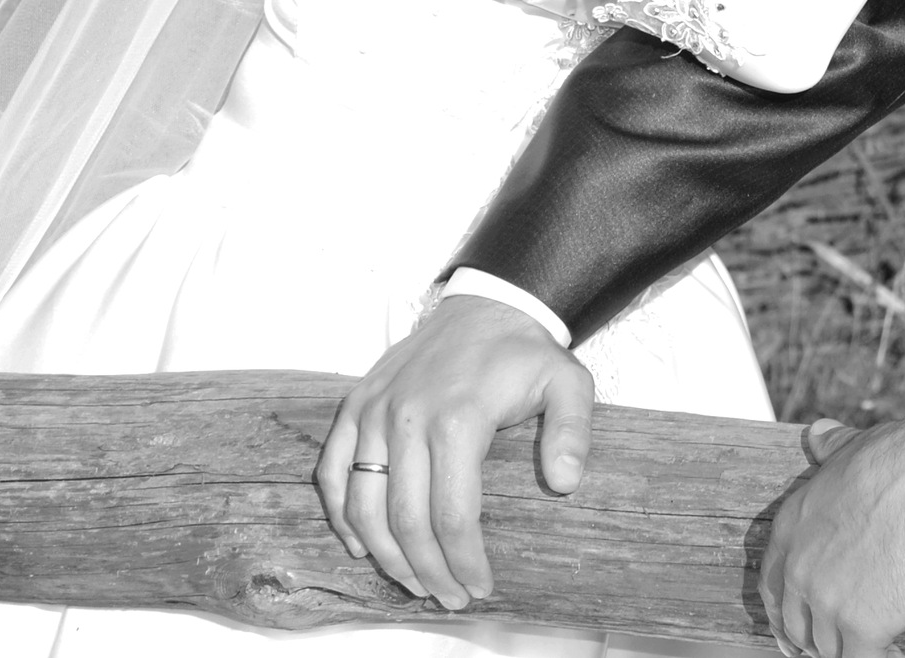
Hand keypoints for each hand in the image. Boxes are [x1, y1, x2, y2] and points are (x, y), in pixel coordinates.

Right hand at [315, 294, 595, 610]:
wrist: (486, 306)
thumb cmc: (526, 353)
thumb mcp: (569, 383)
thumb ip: (573, 432)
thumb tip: (566, 483)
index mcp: (459, 419)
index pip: (452, 514)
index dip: (464, 560)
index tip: (480, 587)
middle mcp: (407, 417)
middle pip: (405, 520)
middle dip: (426, 570)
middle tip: (449, 598)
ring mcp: (374, 411)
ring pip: (362, 504)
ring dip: (383, 554)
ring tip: (411, 582)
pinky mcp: (355, 405)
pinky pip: (332, 471)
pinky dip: (340, 514)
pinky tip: (360, 546)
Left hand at [761, 414, 904, 657]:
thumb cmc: (902, 458)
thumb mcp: (854, 448)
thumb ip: (831, 448)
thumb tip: (819, 433)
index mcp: (791, 527)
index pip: (771, 583)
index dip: (781, 609)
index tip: (791, 626)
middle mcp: (800, 569)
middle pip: (796, 622)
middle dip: (810, 637)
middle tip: (828, 645)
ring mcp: (828, 602)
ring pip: (826, 647)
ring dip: (843, 649)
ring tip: (861, 647)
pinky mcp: (862, 626)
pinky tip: (890, 655)